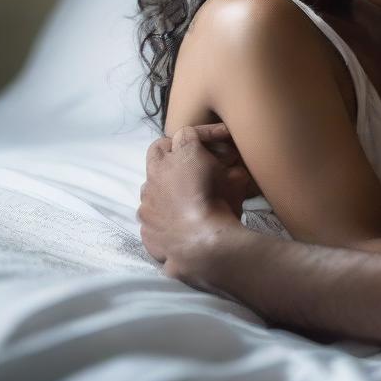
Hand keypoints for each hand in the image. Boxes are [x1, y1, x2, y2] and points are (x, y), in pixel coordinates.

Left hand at [138, 125, 254, 282]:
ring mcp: (146, 202)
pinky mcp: (144, 227)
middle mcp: (157, 174)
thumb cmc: (221, 206)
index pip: (188, 133)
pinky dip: (162, 214)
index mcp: (181, 156)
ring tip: (184, 196)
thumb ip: (231, 168)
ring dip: (164, 185)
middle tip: (192, 161)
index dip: (206, 135)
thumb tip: (233, 170)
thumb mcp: (236, 180)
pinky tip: (178, 222)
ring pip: (150, 184)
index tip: (222, 140)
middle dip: (173, 151)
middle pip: (158, 150)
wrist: (203, 247)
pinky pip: (150, 214)